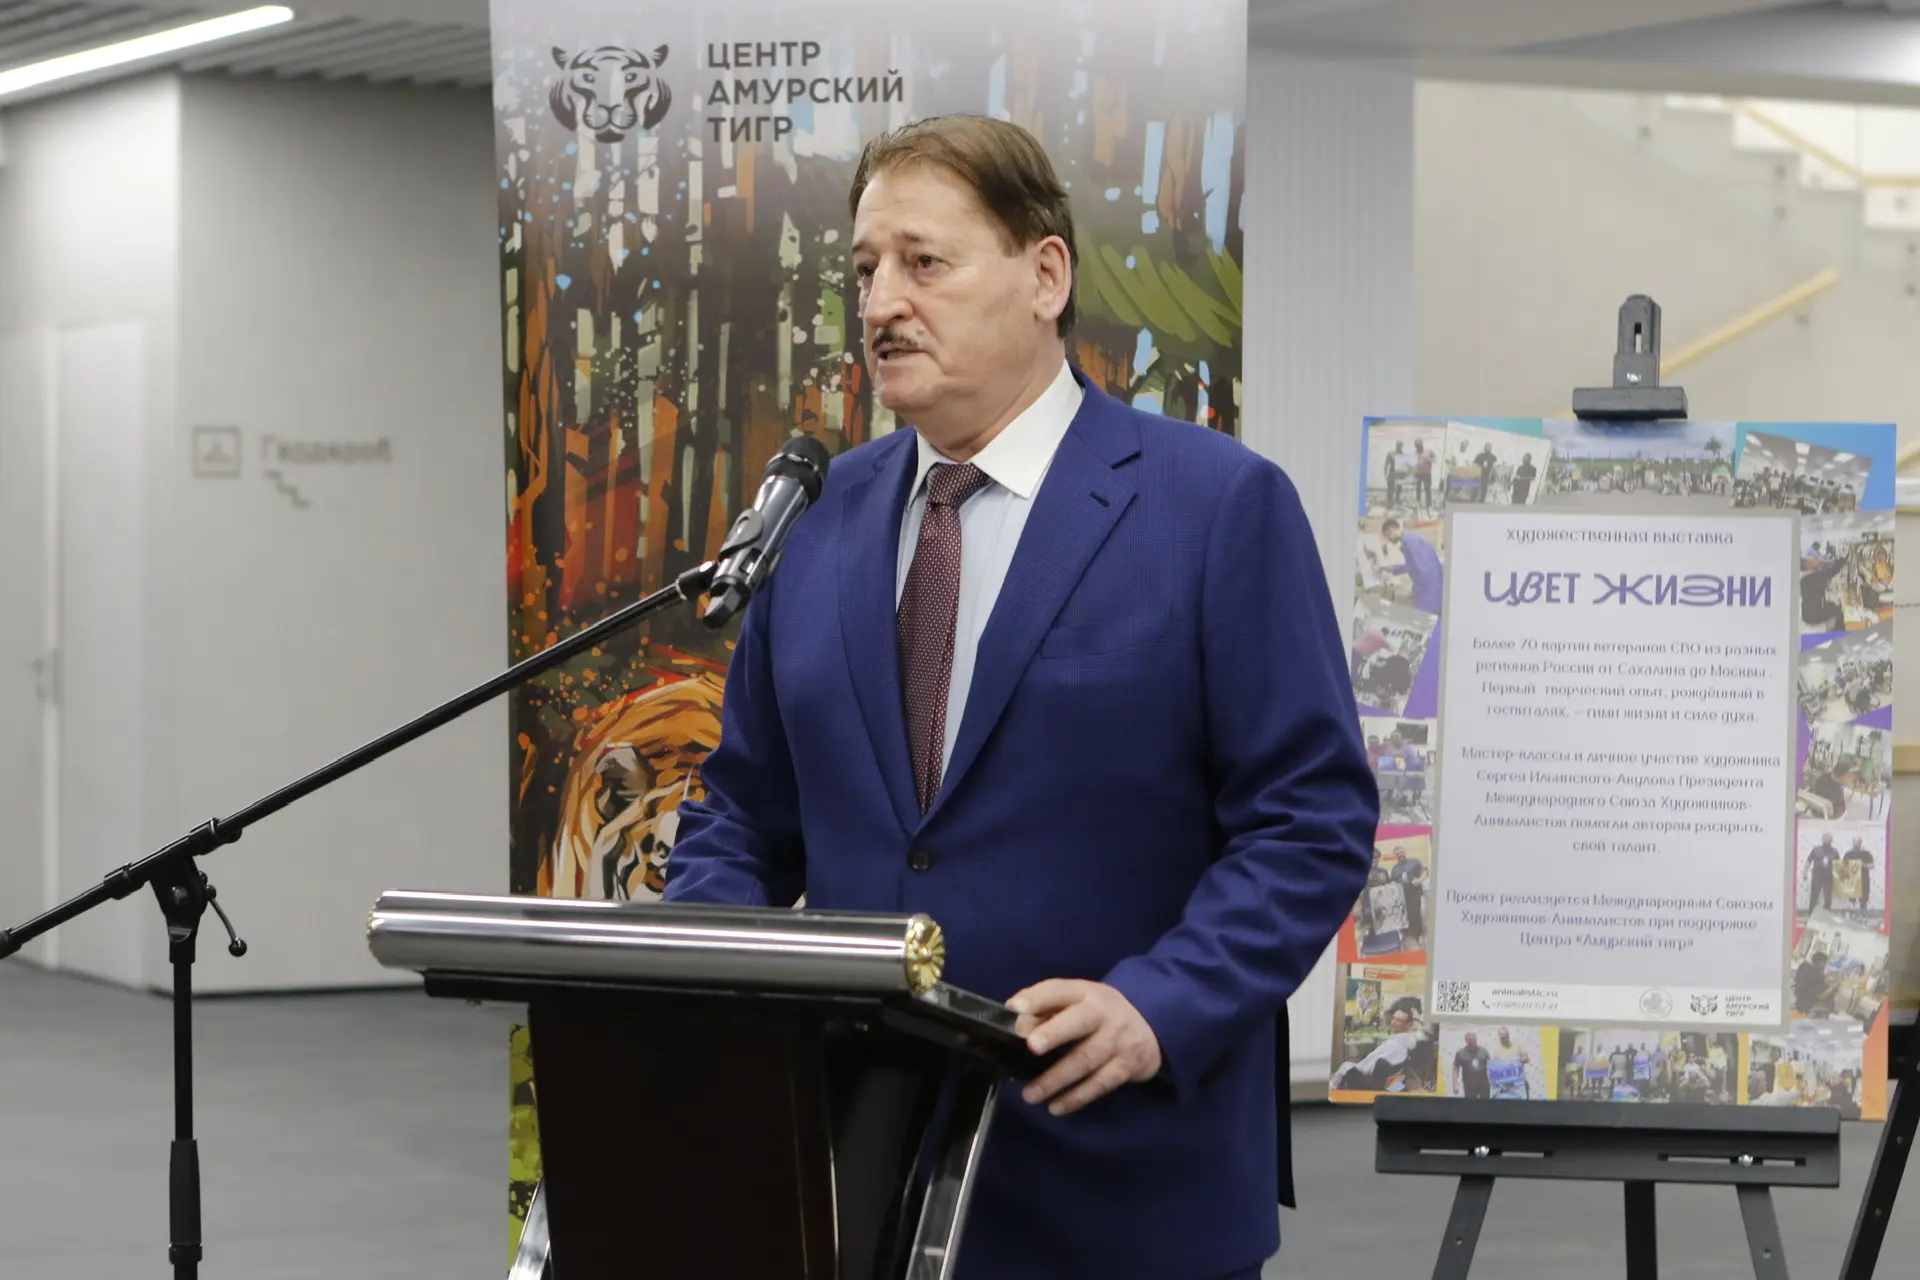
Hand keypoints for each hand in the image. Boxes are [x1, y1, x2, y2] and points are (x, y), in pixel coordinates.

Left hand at [1006, 979, 1162, 1116]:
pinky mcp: (1126, 1067)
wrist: (1151, 1026)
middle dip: (1055, 1033)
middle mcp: (1104, 1013)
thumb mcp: (1080, 1001)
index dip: (1037, 997)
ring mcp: (1117, 1041)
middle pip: (1079, 1022)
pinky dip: (1077, 1098)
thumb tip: (1018, 1025)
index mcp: (1086, 993)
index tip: (1015, 1008)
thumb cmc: (1100, 1014)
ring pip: (1086, 1059)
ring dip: (1056, 1079)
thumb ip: (1049, 1009)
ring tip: (1029, 1095)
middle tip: (1032, 1046)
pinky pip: (1100, 1084)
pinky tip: (1056, 1107)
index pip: (1060, 990)